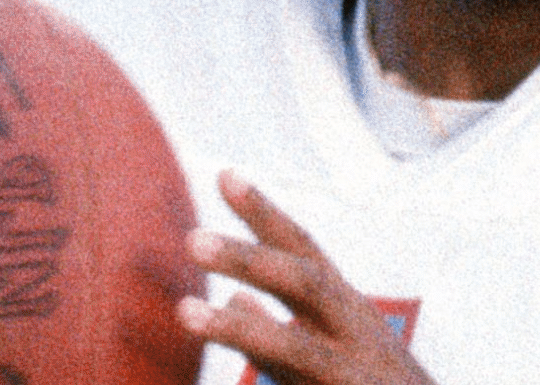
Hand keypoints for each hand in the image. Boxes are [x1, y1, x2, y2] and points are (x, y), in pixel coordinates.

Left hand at [180, 171, 437, 384]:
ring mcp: (354, 373)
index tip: (226, 174)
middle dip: (249, 259)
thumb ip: (276, 331)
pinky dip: (263, 369)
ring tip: (185, 312)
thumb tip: (233, 298)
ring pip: (294, 347)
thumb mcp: (330, 352)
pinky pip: (298, 383)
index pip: (303, 249)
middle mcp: (354, 333)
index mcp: (344, 309)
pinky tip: (227, 359)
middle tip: (193, 239)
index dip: (265, 213)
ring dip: (237, 330)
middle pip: (303, 283)